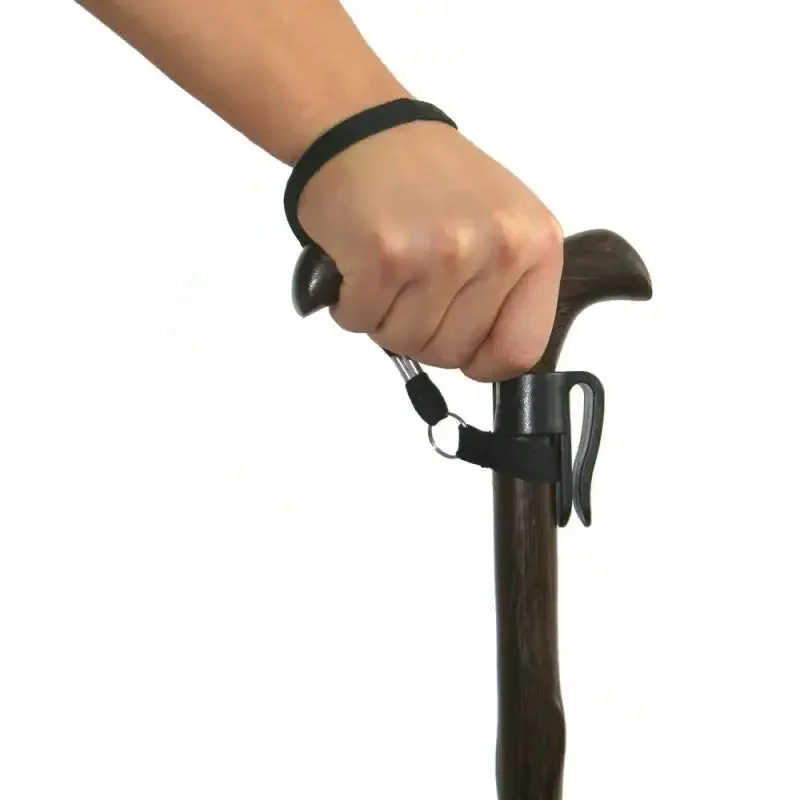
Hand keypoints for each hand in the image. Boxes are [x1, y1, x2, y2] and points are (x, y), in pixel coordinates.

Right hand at [297, 120, 562, 381]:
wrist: (360, 128)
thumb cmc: (424, 177)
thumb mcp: (496, 222)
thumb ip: (504, 288)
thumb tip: (487, 357)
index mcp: (535, 244)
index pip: (520, 350)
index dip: (481, 358)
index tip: (461, 345)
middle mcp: (497, 248)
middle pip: (454, 353)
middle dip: (420, 333)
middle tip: (408, 289)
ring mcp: (443, 253)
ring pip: (407, 342)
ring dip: (383, 319)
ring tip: (384, 271)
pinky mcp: (386, 256)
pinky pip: (363, 321)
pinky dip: (350, 305)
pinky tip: (356, 265)